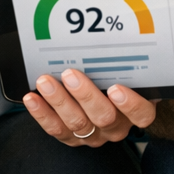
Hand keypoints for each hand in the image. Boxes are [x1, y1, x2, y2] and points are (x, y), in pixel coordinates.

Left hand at [24, 70, 156, 145]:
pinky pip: (56, 129)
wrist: (107, 98)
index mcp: (136, 112)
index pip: (141, 114)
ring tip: (46, 82)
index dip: (130, 104)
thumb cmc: (120, 79)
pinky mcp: (73, 138)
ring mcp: (94, 135)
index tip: (115, 88)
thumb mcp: (130, 73)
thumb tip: (116, 34)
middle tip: (70, 75)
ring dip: (59, 101)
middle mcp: (117, 126)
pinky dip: (42, 113)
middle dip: (85, 95)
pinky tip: (32, 98)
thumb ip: (127, 63)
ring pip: (77, 123)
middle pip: (104, 117)